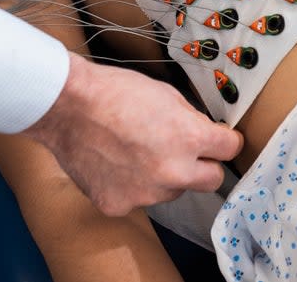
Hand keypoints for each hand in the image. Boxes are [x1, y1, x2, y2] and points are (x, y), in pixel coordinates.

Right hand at [22, 53, 242, 216]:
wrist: (67, 106)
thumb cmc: (114, 92)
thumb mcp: (167, 94)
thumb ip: (192, 120)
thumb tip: (207, 134)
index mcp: (188, 138)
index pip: (229, 149)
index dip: (225, 141)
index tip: (221, 141)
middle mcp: (172, 172)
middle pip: (210, 181)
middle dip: (205, 166)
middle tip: (186, 151)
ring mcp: (145, 193)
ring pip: (172, 191)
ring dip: (165, 176)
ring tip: (136, 151)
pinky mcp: (119, 205)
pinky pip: (138, 198)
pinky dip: (132, 185)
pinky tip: (115, 163)